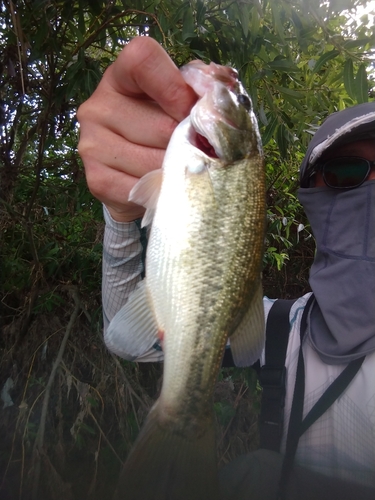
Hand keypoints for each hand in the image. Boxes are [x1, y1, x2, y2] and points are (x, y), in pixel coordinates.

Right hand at [77, 37, 196, 221]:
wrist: (135, 177)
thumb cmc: (163, 130)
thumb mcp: (180, 101)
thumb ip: (198, 88)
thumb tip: (216, 92)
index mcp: (120, 77)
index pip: (142, 60)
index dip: (176, 87)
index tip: (190, 110)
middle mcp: (99, 106)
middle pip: (163, 126)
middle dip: (189, 144)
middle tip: (195, 151)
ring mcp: (93, 144)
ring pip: (157, 162)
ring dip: (179, 171)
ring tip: (179, 170)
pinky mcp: (97, 179)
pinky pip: (145, 188)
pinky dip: (163, 191)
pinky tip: (163, 185)